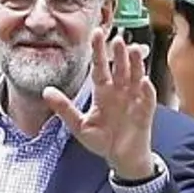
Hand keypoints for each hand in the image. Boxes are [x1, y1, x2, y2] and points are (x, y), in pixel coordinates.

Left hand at [45, 30, 156, 180]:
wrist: (122, 158)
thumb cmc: (102, 141)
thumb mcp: (79, 126)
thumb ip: (64, 108)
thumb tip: (46, 91)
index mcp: (103, 93)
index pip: (100, 68)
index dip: (98, 52)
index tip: (96, 34)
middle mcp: (119, 92)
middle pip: (119, 69)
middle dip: (119, 54)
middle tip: (117, 39)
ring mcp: (134, 100)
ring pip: (135, 77)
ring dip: (135, 65)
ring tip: (134, 50)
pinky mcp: (145, 112)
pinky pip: (147, 99)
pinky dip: (147, 90)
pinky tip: (144, 81)